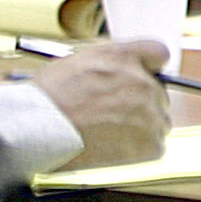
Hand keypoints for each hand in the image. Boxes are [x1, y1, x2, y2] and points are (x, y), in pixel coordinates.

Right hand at [31, 41, 169, 168]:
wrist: (42, 127)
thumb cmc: (51, 95)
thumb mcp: (78, 59)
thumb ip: (111, 58)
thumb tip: (124, 65)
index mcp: (125, 58)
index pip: (158, 52)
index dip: (150, 65)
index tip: (144, 74)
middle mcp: (143, 83)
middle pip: (159, 92)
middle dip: (141, 101)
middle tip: (114, 111)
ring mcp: (149, 114)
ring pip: (159, 120)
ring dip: (142, 126)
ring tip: (111, 132)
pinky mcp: (149, 144)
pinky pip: (156, 145)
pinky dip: (140, 149)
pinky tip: (116, 146)